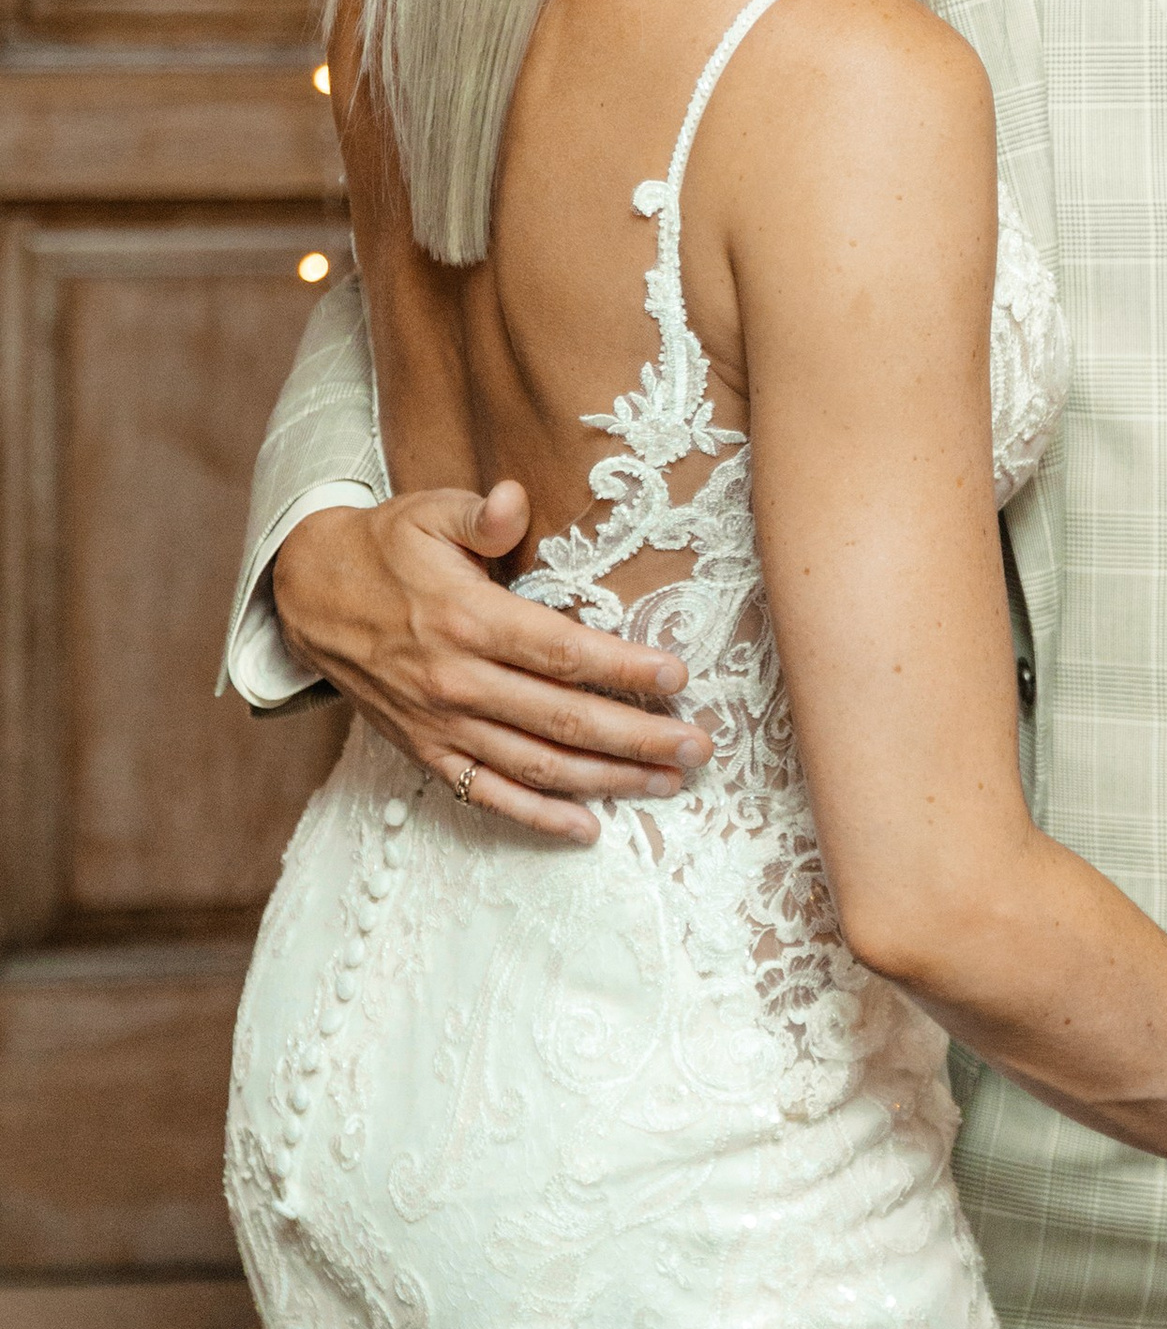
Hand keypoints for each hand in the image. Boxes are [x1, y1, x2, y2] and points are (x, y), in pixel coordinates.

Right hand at [274, 486, 711, 842]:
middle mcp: (456, 680)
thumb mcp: (427, 513)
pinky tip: (588, 828)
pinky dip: (538, 817)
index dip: (622, 668)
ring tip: (668, 782)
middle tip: (697, 747)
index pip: (561, 652)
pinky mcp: (425, 751)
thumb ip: (479, 515)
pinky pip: (487, 795)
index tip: (677, 676)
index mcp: (466, 619)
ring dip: (607, 779)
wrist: (307, 598)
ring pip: (537, 764)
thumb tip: (514, 500)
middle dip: (638, 737)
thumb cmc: (385, 549)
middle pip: (562, 719)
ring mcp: (440, 724)